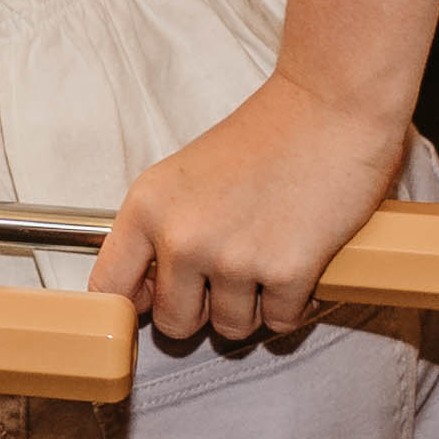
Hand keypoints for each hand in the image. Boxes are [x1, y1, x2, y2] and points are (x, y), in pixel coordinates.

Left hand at [88, 75, 411, 345]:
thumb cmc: (264, 137)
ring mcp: (233, 259)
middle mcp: (182, 237)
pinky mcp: (286, 273)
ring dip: (250, 308)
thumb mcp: (185, 177)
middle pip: (173, 323)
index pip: (109, 288)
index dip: (132, 307)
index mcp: (147, 208)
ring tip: (265, 265)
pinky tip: (297, 269)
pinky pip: (279, 324)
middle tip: (226, 280)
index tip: (153, 306)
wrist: (329, 108)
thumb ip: (160, 230)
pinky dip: (290, 307)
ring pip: (230, 329)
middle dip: (201, 311)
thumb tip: (146, 293)